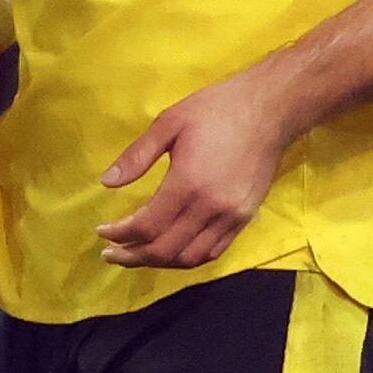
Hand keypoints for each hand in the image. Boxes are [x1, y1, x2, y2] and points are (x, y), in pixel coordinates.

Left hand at [97, 67, 305, 271]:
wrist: (269, 110)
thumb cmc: (216, 110)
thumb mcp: (169, 122)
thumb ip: (136, 156)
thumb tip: (106, 182)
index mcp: (187, 183)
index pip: (146, 226)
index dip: (119, 234)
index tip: (103, 232)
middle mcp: (210, 208)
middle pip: (164, 249)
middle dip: (132, 256)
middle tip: (111, 254)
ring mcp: (231, 217)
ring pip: (189, 258)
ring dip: (159, 263)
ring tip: (136, 256)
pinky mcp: (244, 219)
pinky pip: (213, 252)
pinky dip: (187, 258)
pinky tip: (171, 252)